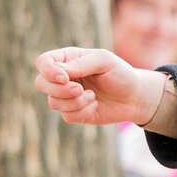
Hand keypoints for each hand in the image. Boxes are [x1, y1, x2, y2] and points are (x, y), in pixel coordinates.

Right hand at [33, 47, 166, 126]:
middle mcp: (63, 78)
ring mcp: (67, 96)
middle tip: (80, 89)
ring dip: (74, 102)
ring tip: (92, 96)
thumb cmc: (120, 74)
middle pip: (41, 83)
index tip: (65, 78)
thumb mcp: (105, 61)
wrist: (135, 97)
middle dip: (60, 90)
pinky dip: (82, 112)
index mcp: (67, 60)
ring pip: (53, 102)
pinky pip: (67, 116)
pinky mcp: (74, 112)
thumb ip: (82, 64)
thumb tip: (61, 72)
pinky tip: (95, 105)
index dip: (48, 71)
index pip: (43, 62)